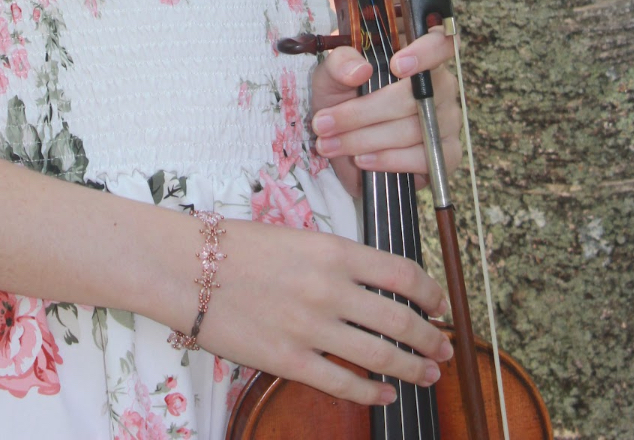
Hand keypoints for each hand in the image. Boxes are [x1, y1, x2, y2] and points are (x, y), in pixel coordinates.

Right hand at [199, 218, 453, 406]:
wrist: (188, 269)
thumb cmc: (240, 248)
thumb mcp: (300, 237)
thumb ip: (339, 260)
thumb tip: (377, 283)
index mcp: (335, 251)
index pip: (403, 274)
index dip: (432, 293)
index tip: (441, 304)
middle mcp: (331, 289)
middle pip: (401, 319)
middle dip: (431, 338)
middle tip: (445, 348)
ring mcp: (312, 328)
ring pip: (381, 355)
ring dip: (413, 367)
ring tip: (428, 373)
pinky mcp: (289, 361)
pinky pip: (344, 384)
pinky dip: (373, 393)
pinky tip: (386, 395)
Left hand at [309, 28, 462, 197]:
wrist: (343, 145)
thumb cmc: (344, 100)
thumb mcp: (330, 76)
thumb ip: (340, 64)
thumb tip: (360, 70)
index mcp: (416, 54)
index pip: (441, 42)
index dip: (426, 51)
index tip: (396, 65)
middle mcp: (440, 84)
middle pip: (417, 95)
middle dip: (365, 112)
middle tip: (326, 123)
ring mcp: (447, 118)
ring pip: (416, 129)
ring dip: (367, 139)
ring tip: (332, 143)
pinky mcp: (448, 152)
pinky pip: (426, 157)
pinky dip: (391, 160)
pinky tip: (363, 159)